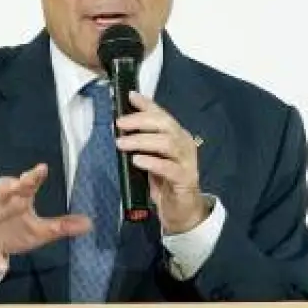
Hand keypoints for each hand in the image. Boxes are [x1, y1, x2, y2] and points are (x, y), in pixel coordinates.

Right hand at [0, 163, 90, 273]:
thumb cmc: (13, 231)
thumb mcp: (38, 232)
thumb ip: (60, 226)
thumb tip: (89, 223)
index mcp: (18, 198)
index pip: (27, 184)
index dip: (33, 176)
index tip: (42, 168)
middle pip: (2, 189)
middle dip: (9, 186)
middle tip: (18, 184)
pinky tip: (2, 265)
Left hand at [114, 91, 210, 234]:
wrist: (183, 211)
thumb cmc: (165, 183)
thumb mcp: (152, 158)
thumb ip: (142, 143)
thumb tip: (122, 127)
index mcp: (177, 136)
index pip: (162, 114)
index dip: (146, 104)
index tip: (129, 96)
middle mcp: (184, 145)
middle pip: (165, 125)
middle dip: (140, 121)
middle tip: (120, 124)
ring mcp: (187, 162)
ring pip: (167, 143)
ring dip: (142, 141)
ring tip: (122, 144)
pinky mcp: (185, 180)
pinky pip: (169, 168)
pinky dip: (152, 162)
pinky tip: (137, 160)